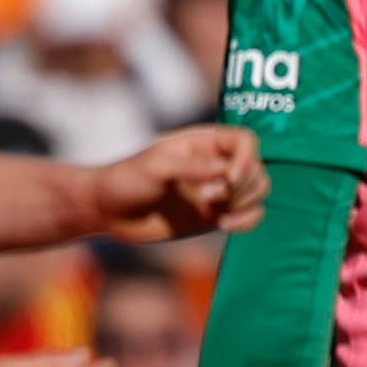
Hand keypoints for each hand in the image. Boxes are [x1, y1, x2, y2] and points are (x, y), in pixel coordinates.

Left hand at [89, 125, 269, 242]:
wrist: (107, 211)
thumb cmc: (125, 180)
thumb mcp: (155, 168)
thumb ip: (192, 168)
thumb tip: (227, 172)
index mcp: (202, 143)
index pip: (245, 140)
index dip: (246, 159)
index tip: (229, 178)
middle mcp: (215, 164)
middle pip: (257, 168)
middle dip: (242, 186)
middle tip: (209, 198)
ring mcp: (217, 191)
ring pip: (258, 191)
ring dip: (247, 204)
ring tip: (217, 215)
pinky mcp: (215, 215)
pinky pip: (250, 215)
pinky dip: (248, 221)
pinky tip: (225, 226)